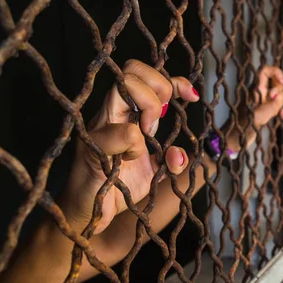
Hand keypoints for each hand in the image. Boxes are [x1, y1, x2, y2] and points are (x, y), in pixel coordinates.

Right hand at [61, 60, 198, 233]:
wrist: (91, 212)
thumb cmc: (119, 186)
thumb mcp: (155, 171)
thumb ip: (172, 160)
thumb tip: (181, 154)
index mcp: (127, 113)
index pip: (147, 78)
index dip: (174, 80)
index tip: (191, 96)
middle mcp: (112, 112)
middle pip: (132, 70)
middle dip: (159, 87)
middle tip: (161, 118)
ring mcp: (100, 125)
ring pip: (123, 87)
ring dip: (148, 108)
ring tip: (148, 134)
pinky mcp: (93, 145)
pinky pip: (123, 132)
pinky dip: (136, 145)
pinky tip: (130, 159)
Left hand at [223, 66, 282, 150]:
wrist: (235, 140)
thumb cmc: (243, 127)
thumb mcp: (259, 115)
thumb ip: (272, 104)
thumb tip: (278, 95)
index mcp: (254, 89)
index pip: (265, 71)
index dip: (276, 72)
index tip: (282, 81)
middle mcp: (258, 94)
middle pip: (274, 83)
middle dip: (279, 91)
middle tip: (273, 100)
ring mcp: (261, 103)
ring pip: (277, 96)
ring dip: (281, 102)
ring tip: (278, 112)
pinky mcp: (264, 112)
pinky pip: (276, 107)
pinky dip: (281, 110)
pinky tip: (282, 116)